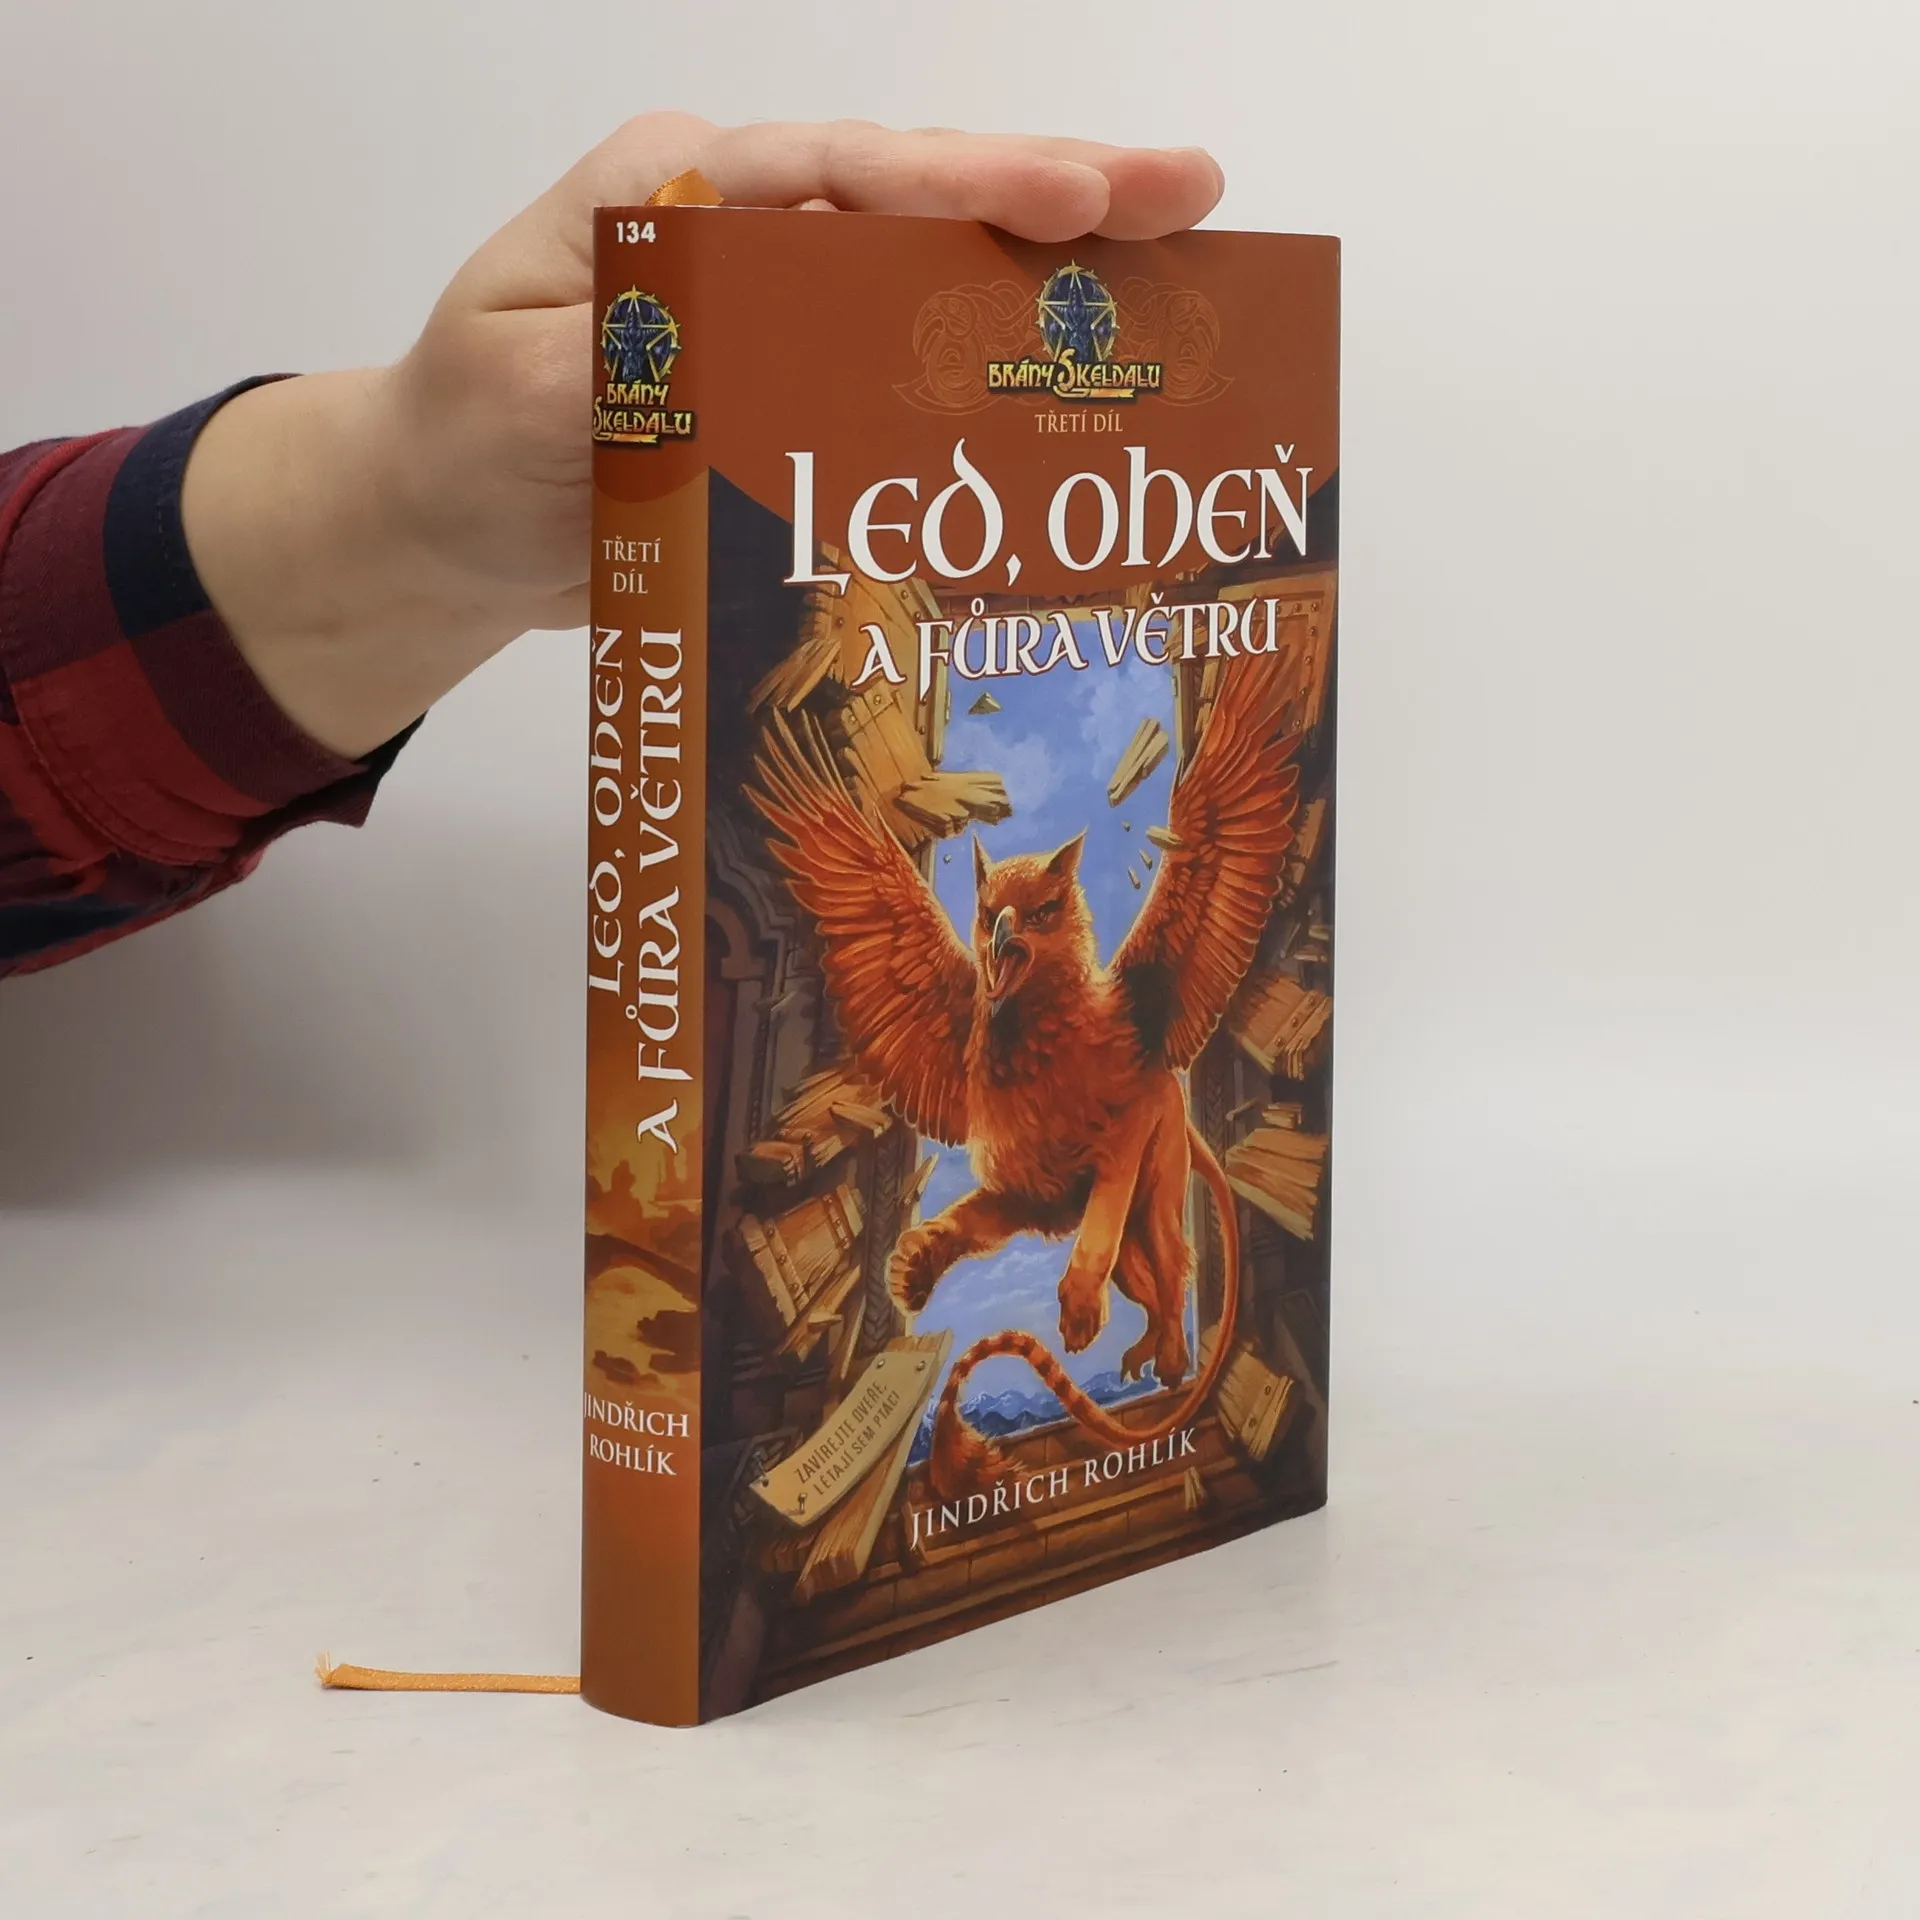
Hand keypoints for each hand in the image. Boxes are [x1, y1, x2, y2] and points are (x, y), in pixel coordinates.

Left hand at [180, 116, 1224, 758]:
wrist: (451, 528)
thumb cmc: (464, 439)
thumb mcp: (511, 391)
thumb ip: (621, 359)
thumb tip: (735, 344)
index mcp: (678, 197)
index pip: (835, 173)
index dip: (960, 183)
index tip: (1070, 198)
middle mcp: (750, 239)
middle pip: (918, 206)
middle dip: (1057, 198)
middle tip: (1190, 195)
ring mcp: (787, 319)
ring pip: (936, 284)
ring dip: (1056, 282)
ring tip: (1181, 274)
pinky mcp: (806, 400)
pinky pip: (916, 381)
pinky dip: (1000, 383)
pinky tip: (1083, 392)